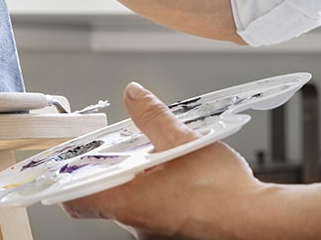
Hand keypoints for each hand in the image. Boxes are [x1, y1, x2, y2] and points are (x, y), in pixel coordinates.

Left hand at [62, 82, 268, 238]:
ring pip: (135, 205)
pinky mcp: (177, 235)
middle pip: (105, 199)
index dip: (63, 182)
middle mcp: (137, 225)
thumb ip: (153, 118)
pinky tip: (181, 177)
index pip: (74, 200)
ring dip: (141, 182)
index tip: (62, 165)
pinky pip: (158, 213)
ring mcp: (156, 234)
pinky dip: (161, 194)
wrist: (258, 223)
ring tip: (161, 158)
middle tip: (122, 149)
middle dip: (113, 172)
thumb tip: (133, 95)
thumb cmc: (221, 192)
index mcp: (128, 203)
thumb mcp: (182, 141)